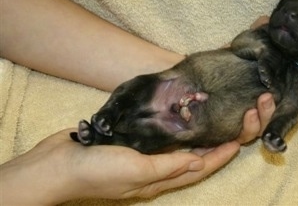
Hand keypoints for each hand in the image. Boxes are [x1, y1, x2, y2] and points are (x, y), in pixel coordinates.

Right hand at [0, 129, 239, 203]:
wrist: (56, 166)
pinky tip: (177, 119)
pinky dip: (173, 131)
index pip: (198, 168)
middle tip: (230, 128)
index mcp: (158, 179)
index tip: (239, 140)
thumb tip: (199, 160)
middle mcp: (154, 170)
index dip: (220, 156)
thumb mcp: (137, 169)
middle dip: (214, 148)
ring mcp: (142, 158)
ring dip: (195, 138)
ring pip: (177, 148)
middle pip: (192, 159)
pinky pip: (159, 139)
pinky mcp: (130, 145)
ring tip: (211, 122)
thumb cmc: (97, 170)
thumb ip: (168, 166)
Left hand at [236, 16, 297, 143]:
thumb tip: (265, 19)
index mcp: (283, 89)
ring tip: (266, 97)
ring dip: (275, 112)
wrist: (203, 91)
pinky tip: (249, 113)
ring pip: (277, 125)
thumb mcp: (243, 53)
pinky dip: (252, 125)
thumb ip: (255, 39)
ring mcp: (261, 121)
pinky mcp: (243, 131)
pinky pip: (250, 134)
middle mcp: (277, 108)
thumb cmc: (232, 71)